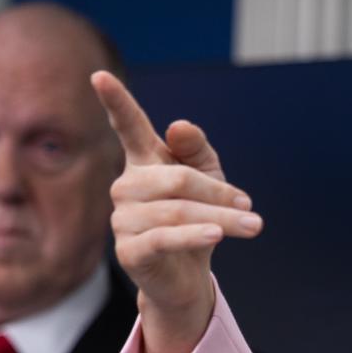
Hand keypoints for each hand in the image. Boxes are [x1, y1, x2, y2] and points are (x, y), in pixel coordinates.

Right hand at [91, 71, 262, 352]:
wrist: (188, 277)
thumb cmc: (198, 217)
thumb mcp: (207, 177)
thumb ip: (196, 149)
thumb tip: (178, 126)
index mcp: (143, 161)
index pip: (128, 125)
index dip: (115, 101)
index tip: (99, 76)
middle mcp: (126, 186)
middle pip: (177, 179)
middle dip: (218, 193)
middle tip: (250, 209)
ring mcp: (123, 219)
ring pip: (177, 210)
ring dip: (220, 218)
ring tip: (252, 227)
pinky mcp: (129, 251)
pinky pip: (165, 237)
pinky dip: (194, 235)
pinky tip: (216, 235)